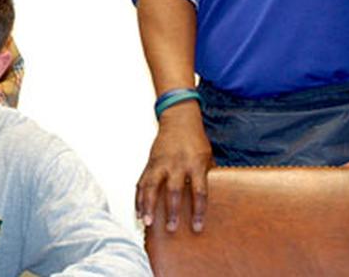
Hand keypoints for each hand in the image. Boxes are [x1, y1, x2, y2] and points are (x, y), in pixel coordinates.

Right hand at [135, 102, 212, 232]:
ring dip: (148, 206)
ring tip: (147, 222)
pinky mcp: (150, 163)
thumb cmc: (196, 140)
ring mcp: (161, 164)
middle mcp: (177, 164)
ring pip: (152, 187)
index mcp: (195, 164)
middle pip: (173, 190)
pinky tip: (138, 211)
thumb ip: (206, 176)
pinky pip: (142, 182)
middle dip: (171, 211)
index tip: (197, 227)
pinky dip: (139, 198)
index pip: (199, 191)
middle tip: (171, 228)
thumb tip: (210, 198)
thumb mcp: (207, 156)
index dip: (198, 211)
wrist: (178, 120)